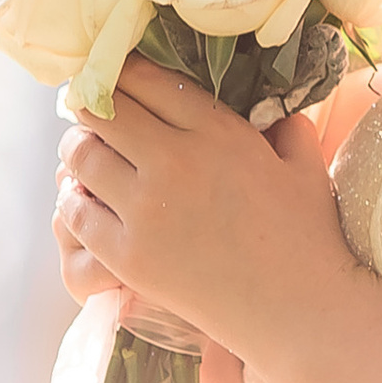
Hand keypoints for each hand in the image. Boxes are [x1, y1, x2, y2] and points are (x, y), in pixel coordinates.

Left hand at [54, 63, 357, 362]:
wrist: (298, 311)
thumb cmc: (308, 238)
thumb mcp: (305, 167)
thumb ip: (286, 126)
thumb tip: (272, 106)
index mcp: (218, 132)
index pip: (147, 80)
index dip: (121, 71)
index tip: (112, 73)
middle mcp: (175, 161)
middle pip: (104, 111)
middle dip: (91, 105)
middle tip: (88, 110)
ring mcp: (146, 209)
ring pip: (82, 155)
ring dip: (78, 147)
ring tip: (83, 151)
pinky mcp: (127, 254)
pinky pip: (76, 212)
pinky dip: (74, 199)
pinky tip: (83, 199)